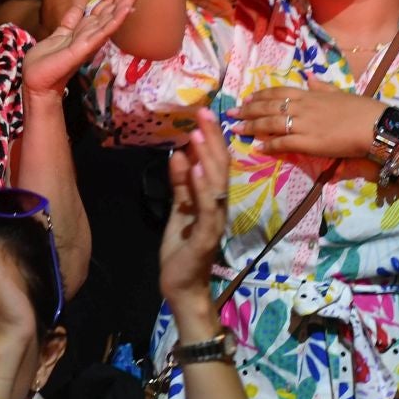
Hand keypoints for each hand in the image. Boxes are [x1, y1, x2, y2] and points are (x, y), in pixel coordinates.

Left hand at [22, 0, 145, 96]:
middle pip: (113, 5)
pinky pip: (103, 31)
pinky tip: (127, 7)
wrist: (36, 81)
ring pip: (113, 16)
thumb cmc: (46, 62)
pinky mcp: (84, 47)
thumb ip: (69, 22)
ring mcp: (91, 40)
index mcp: (86, 28)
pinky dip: (116, 19)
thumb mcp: (58, 35)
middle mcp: (93, 33)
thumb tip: (78, 8)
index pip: (104, 3)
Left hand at [157, 109, 230, 326]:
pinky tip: (194, 170)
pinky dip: (201, 188)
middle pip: (220, 168)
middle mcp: (219, 207)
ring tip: (197, 135)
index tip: (203, 114)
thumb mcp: (179, 211)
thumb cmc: (182, 249)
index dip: (211, 139)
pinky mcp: (207, 236)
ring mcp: (215, 221)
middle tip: (204, 113)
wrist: (181, 286)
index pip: (215, 164)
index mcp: (212, 200)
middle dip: (212, 140)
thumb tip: (179, 154)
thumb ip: (181, 186)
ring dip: (206, 159)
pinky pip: (207, 209)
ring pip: (216, 185)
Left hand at [233, 73, 384, 160]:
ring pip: (270, 123)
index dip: (260, 96)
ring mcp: (303, 125)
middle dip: (247, 110)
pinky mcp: (308, 142)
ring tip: (236, 129)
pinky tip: (258, 147)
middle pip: (268, 107)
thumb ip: (321, 86)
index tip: (246, 98)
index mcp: (309, 95)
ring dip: (251, 126)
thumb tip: (308, 76)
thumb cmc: (361, 109)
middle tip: (231, 114)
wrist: (376, 126)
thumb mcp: (340, 92)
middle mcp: (302, 107)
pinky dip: (269, 145)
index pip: (278, 93)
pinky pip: (283, 143)